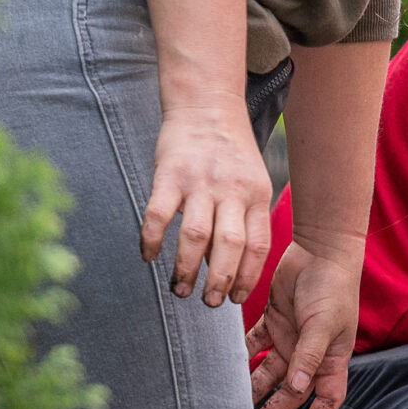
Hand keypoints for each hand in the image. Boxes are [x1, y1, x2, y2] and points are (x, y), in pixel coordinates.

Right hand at [144, 104, 272, 305]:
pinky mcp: (169, 175)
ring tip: (180, 289)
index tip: (235, 299)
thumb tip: (233, 267)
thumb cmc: (230, 154)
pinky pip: (158, 215)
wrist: (207, 106)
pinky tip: (148, 257)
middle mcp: (231, 191)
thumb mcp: (252, 182)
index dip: (248, 276)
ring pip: (195, 236)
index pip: (258, 244)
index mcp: (256, 195)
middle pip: (230, 245)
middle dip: (220, 280)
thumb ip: (244, 219)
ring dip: (187, 268)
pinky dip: (152, 240)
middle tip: (208, 302)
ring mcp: (200, 182)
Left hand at [246, 236, 359, 408]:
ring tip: (230, 402)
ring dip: (252, 387)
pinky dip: (240, 354)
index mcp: (331, 357)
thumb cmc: (333, 287)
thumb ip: (308, 355)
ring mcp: (290, 338)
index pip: (327, 397)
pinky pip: (254, 344)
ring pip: (269, 372)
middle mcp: (310, 353)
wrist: (321, 249)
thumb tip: (297, 388)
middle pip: (291, 390)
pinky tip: (222, 364)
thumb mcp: (324, 324)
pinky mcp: (273, 322)